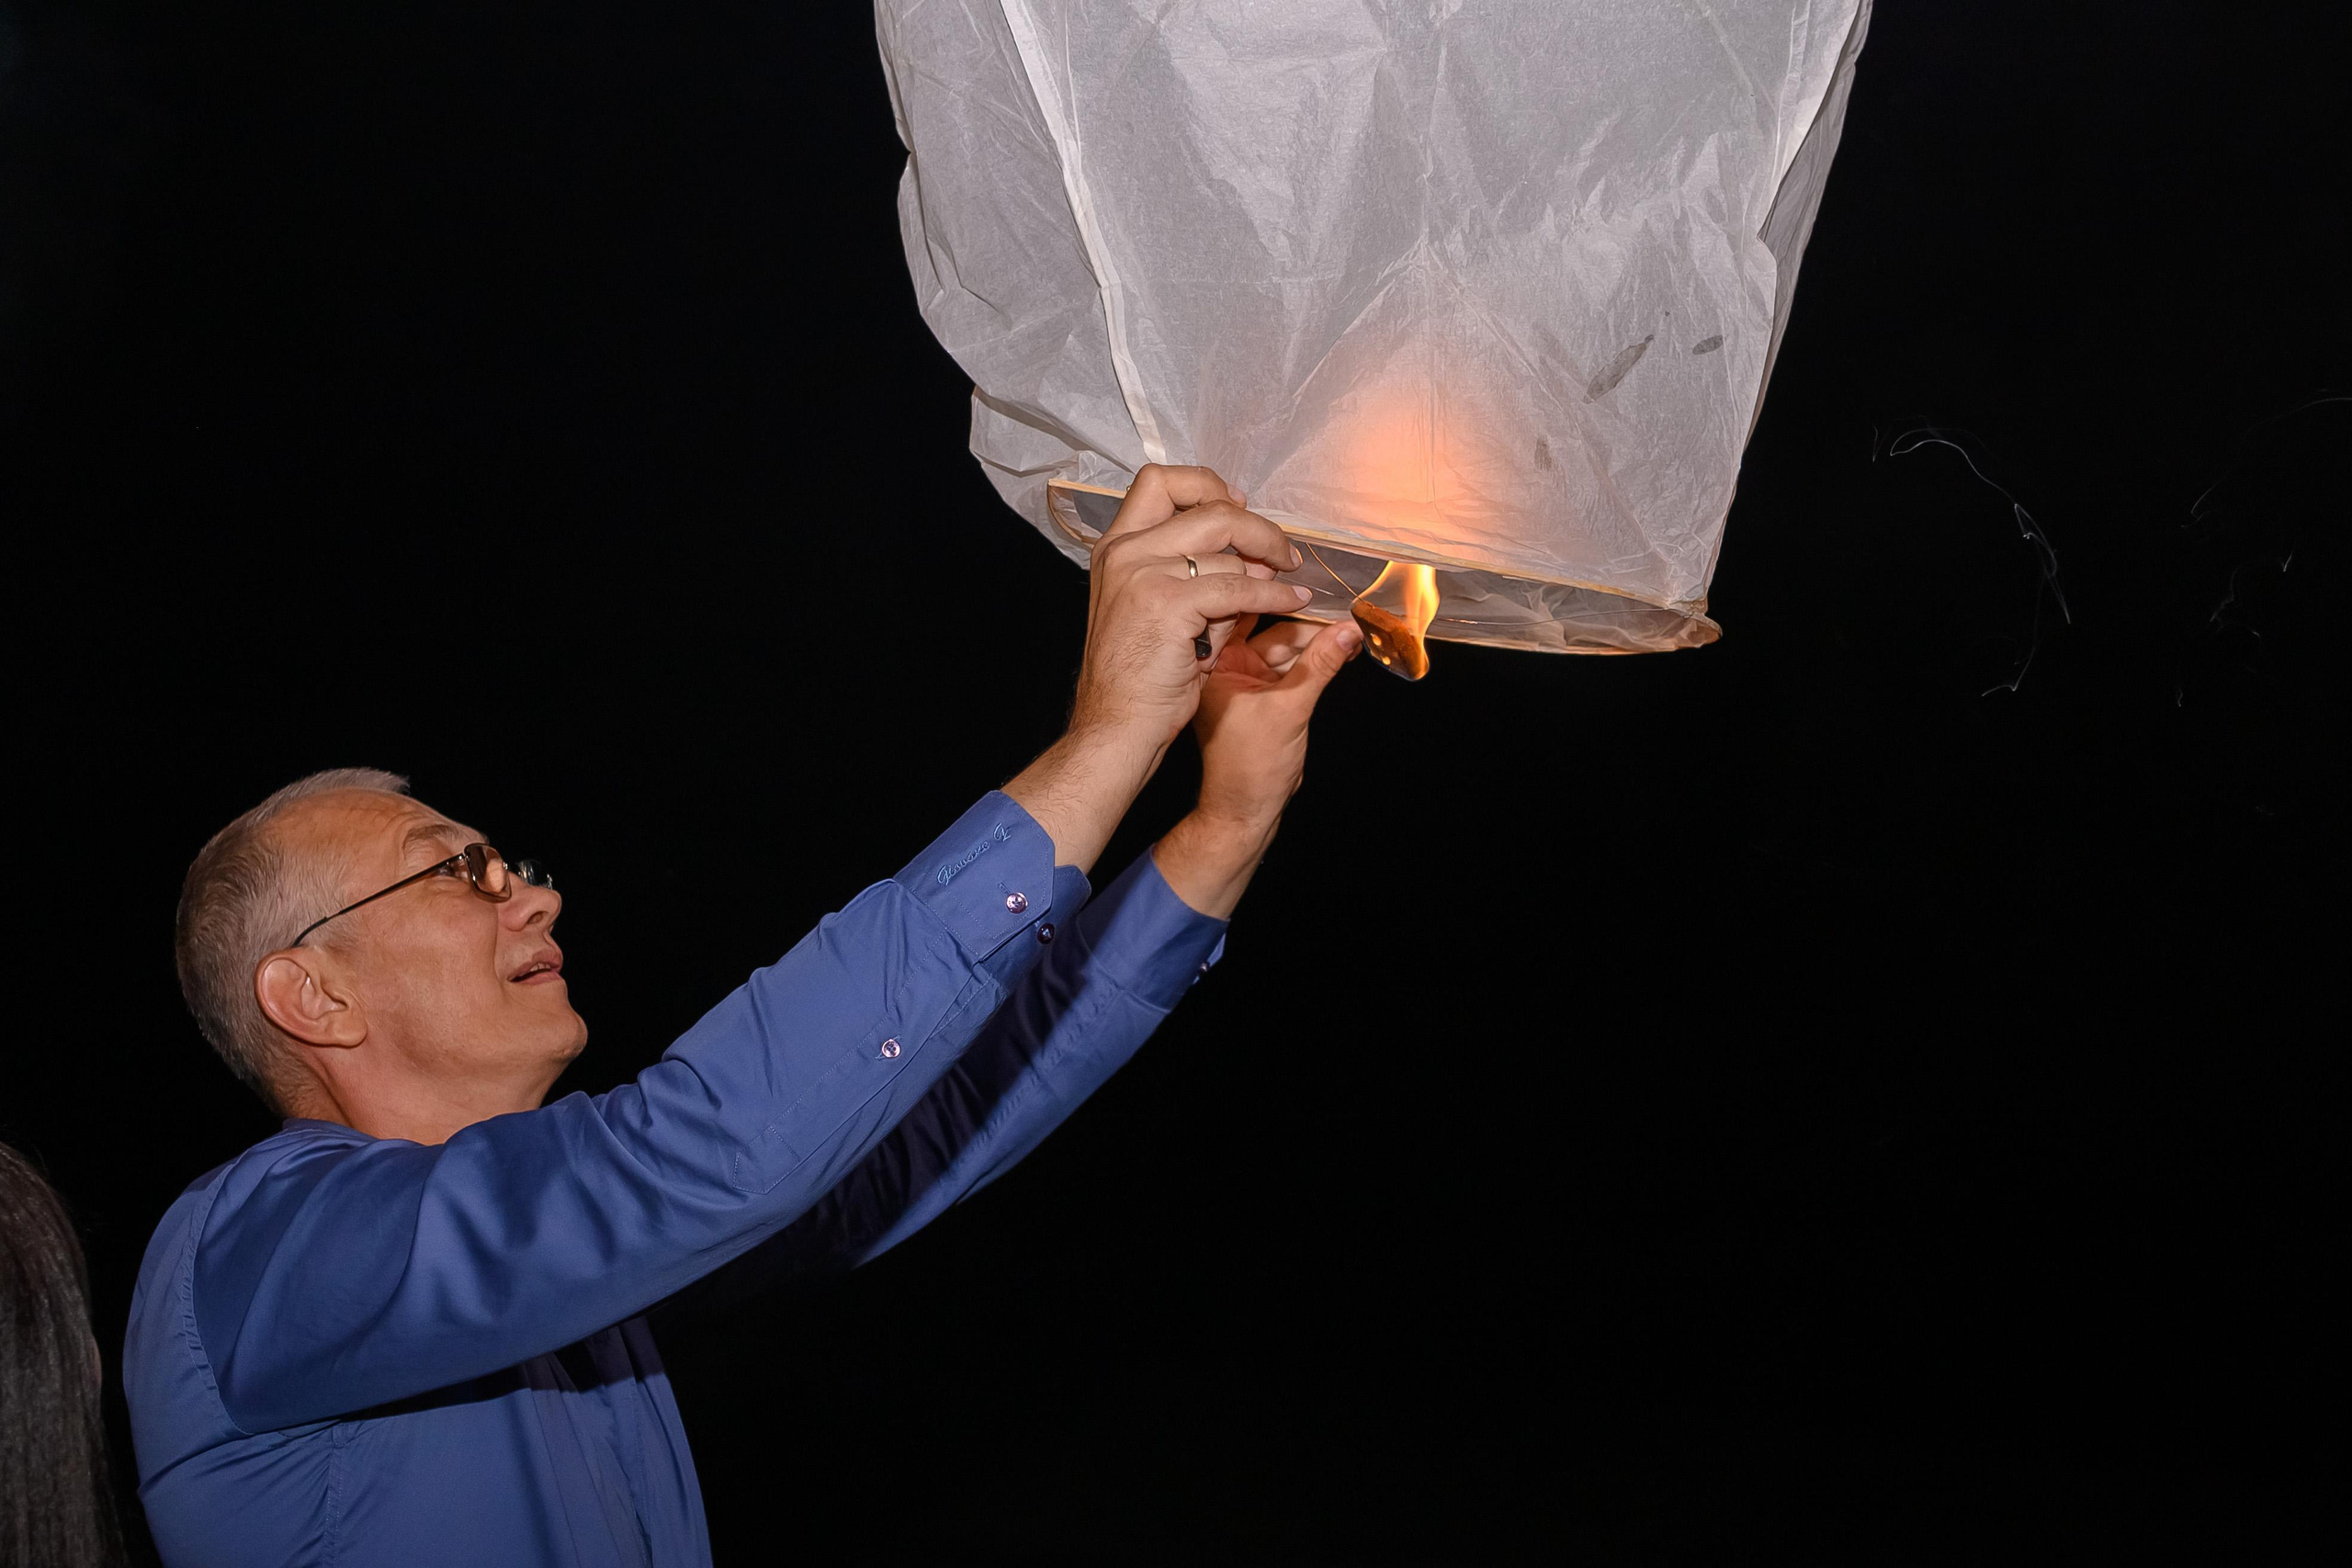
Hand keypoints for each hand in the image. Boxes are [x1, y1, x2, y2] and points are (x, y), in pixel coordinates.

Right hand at [1004, 465, 1307, 873]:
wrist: (1117, 725)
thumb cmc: (1140, 676)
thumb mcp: (1157, 608)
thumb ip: (1195, 572)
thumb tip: (1254, 554)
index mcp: (1116, 547)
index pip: (1158, 481)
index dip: (1206, 485)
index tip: (1237, 503)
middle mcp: (1125, 552)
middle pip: (1208, 507)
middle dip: (1258, 527)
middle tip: (1285, 552)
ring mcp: (1143, 573)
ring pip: (1228, 553)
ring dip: (1265, 575)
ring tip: (1282, 593)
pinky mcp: (1169, 603)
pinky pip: (1240, 587)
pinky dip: (1275, 596)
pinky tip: (1294, 602)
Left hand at [1153, 611, 1359, 917]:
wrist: (1246, 811)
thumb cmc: (1248, 768)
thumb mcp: (1289, 709)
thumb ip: (1320, 666)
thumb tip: (1349, 630)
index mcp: (1216, 662)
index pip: (1242, 612)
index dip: (1275, 592)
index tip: (1307, 576)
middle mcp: (1228, 664)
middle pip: (1269, 622)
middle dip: (1303, 610)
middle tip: (1338, 592)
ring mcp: (1249, 678)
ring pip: (1286, 641)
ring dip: (1315, 631)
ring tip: (1348, 615)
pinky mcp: (1268, 692)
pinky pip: (1294, 662)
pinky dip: (1317, 652)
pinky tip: (1342, 640)